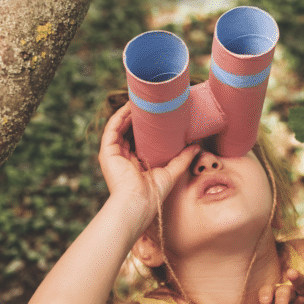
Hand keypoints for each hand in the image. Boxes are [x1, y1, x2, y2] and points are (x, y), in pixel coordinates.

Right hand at [99, 103, 198, 223]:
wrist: (137, 203)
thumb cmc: (153, 194)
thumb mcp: (171, 172)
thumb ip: (182, 159)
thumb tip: (196, 145)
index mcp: (135, 165)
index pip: (139, 141)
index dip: (146, 127)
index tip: (157, 115)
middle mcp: (122, 159)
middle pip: (128, 132)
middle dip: (136, 118)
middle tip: (148, 104)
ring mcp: (113, 155)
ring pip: (119, 128)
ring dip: (127, 113)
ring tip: (139, 100)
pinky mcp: (107, 153)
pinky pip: (111, 129)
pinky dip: (119, 117)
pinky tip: (128, 107)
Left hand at [251, 250, 303, 303]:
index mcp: (278, 302)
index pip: (269, 294)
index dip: (267, 295)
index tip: (265, 302)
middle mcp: (292, 294)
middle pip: (285, 290)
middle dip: (282, 295)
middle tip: (281, 303)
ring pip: (303, 283)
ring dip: (297, 279)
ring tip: (291, 274)